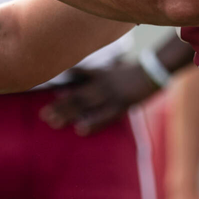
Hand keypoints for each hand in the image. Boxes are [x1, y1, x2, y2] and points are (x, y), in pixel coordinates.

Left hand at [40, 62, 161, 134]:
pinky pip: (104, 116)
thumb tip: (79, 79)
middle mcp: (103, 84)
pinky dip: (92, 123)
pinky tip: (79, 130)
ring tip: (54, 122)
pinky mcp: (122, 105)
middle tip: (44, 115)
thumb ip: (99, 74)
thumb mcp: (115, 68)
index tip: (51, 94)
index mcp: (102, 74)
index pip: (78, 79)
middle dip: (60, 105)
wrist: (154, 70)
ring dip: (69, 114)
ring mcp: (111, 94)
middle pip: (77, 95)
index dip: (65, 87)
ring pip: (86, 105)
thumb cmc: (135, 71)